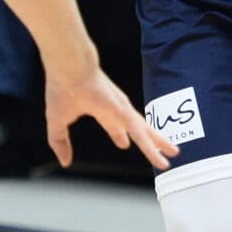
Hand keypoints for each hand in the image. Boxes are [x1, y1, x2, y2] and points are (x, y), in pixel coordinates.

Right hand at [44, 68, 176, 170]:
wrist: (68, 69)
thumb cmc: (62, 88)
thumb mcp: (57, 121)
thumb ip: (60, 142)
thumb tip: (65, 162)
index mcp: (100, 108)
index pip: (113, 124)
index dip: (118, 134)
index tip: (123, 144)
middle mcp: (115, 108)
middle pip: (136, 127)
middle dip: (147, 139)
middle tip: (160, 150)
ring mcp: (122, 109)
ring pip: (144, 131)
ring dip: (159, 143)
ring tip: (174, 153)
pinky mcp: (125, 112)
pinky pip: (141, 133)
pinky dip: (152, 146)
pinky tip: (162, 157)